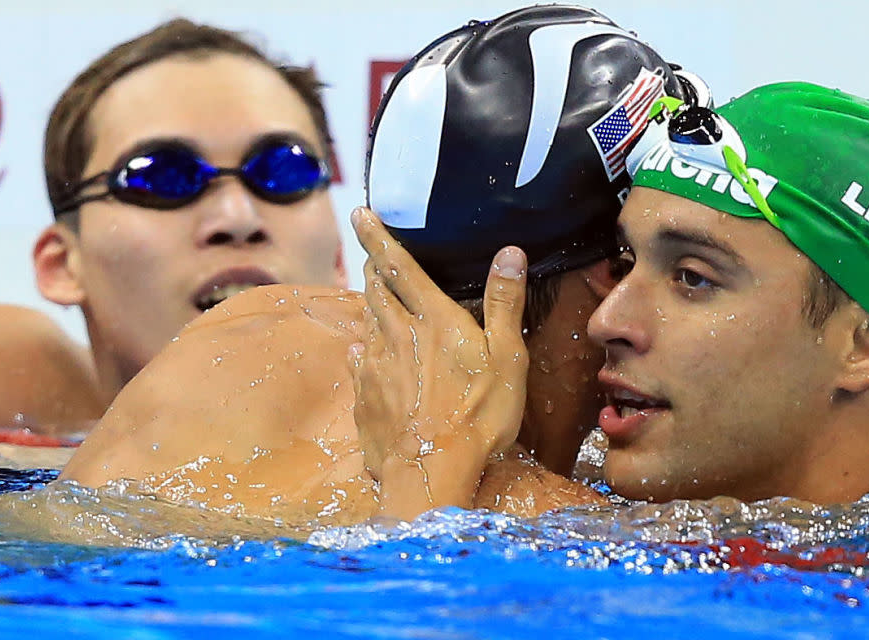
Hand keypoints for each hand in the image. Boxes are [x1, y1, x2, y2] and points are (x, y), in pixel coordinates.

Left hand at [348, 208, 529, 515]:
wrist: (431, 471)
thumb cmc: (480, 414)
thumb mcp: (507, 358)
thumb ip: (504, 303)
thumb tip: (509, 252)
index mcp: (433, 320)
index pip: (400, 267)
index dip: (379, 237)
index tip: (360, 212)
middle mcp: (396, 335)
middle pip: (377, 290)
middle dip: (374, 268)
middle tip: (374, 256)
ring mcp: (375, 366)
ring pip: (367, 323)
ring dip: (372, 307)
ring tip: (378, 301)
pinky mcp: (364, 396)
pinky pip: (358, 361)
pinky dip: (363, 349)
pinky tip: (365, 353)